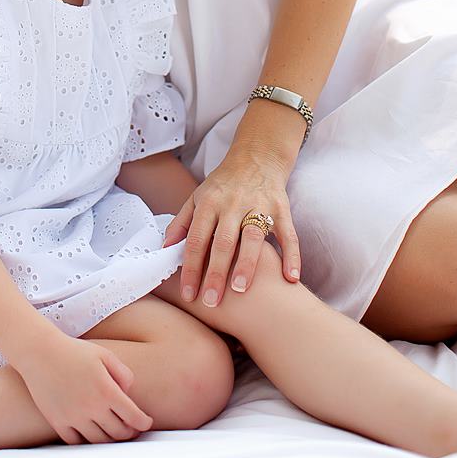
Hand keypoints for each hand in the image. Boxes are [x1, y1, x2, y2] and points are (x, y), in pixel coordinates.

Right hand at [16, 335, 153, 445]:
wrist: (40, 352)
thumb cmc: (75, 351)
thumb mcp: (105, 355)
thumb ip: (124, 374)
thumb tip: (129, 397)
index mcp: (107, 390)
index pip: (133, 417)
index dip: (143, 423)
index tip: (145, 422)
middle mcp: (92, 408)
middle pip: (119, 433)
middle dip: (130, 433)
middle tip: (132, 430)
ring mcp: (74, 417)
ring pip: (99, 441)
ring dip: (110, 440)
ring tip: (114, 433)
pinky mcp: (58, 422)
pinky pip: (77, 442)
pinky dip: (87, 441)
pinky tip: (92, 434)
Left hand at [161, 144, 300, 305]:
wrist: (257, 156)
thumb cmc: (223, 184)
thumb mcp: (197, 197)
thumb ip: (182, 222)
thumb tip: (164, 249)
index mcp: (210, 202)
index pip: (197, 239)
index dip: (191, 267)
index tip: (188, 294)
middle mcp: (233, 204)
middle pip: (223, 241)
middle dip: (216, 273)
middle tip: (211, 301)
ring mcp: (259, 205)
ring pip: (253, 237)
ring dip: (247, 263)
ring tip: (240, 290)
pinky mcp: (281, 208)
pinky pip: (288, 234)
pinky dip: (292, 255)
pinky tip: (291, 278)